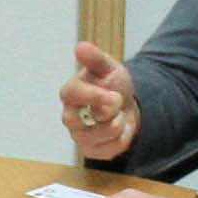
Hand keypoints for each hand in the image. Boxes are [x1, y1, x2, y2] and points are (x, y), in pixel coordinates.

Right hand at [59, 41, 140, 160]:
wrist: (127, 105)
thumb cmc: (112, 84)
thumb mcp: (108, 67)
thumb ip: (95, 59)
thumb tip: (80, 46)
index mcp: (71, 93)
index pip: (71, 95)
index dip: (93, 96)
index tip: (114, 95)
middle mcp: (70, 117)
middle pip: (76, 122)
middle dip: (105, 114)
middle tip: (118, 103)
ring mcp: (79, 136)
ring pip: (97, 137)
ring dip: (116, 124)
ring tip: (119, 114)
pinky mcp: (92, 151)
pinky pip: (108, 150)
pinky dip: (121, 138)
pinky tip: (121, 128)